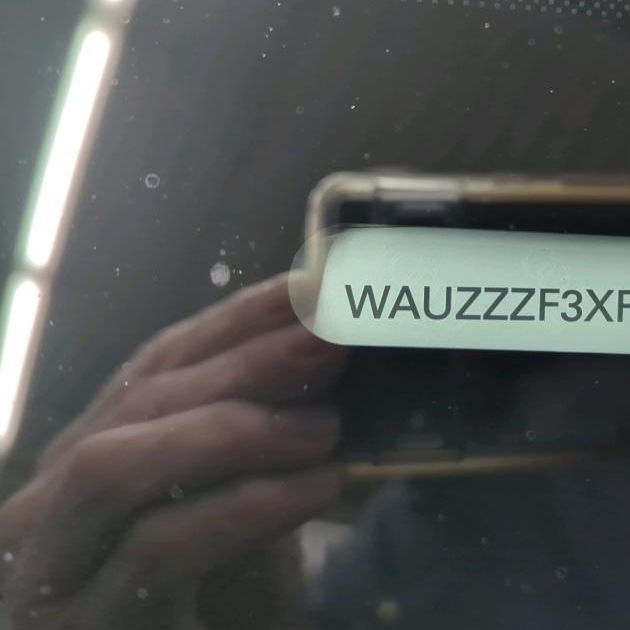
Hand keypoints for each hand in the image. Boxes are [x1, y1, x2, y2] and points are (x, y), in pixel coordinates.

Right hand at [0, 276, 345, 628]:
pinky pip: (154, 548)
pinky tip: (316, 488)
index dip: (235, 319)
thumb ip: (259, 444)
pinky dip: (244, 508)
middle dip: (243, 358)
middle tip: (331, 333)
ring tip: (325, 427)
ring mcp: (48, 566)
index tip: (311, 283)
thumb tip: (325, 357)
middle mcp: (50, 502)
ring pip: (115, 462)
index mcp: (92, 457)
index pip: (158, 364)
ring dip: (232, 429)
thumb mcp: (237, 508)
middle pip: (140, 400)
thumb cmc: (215, 605)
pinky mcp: (73, 625)